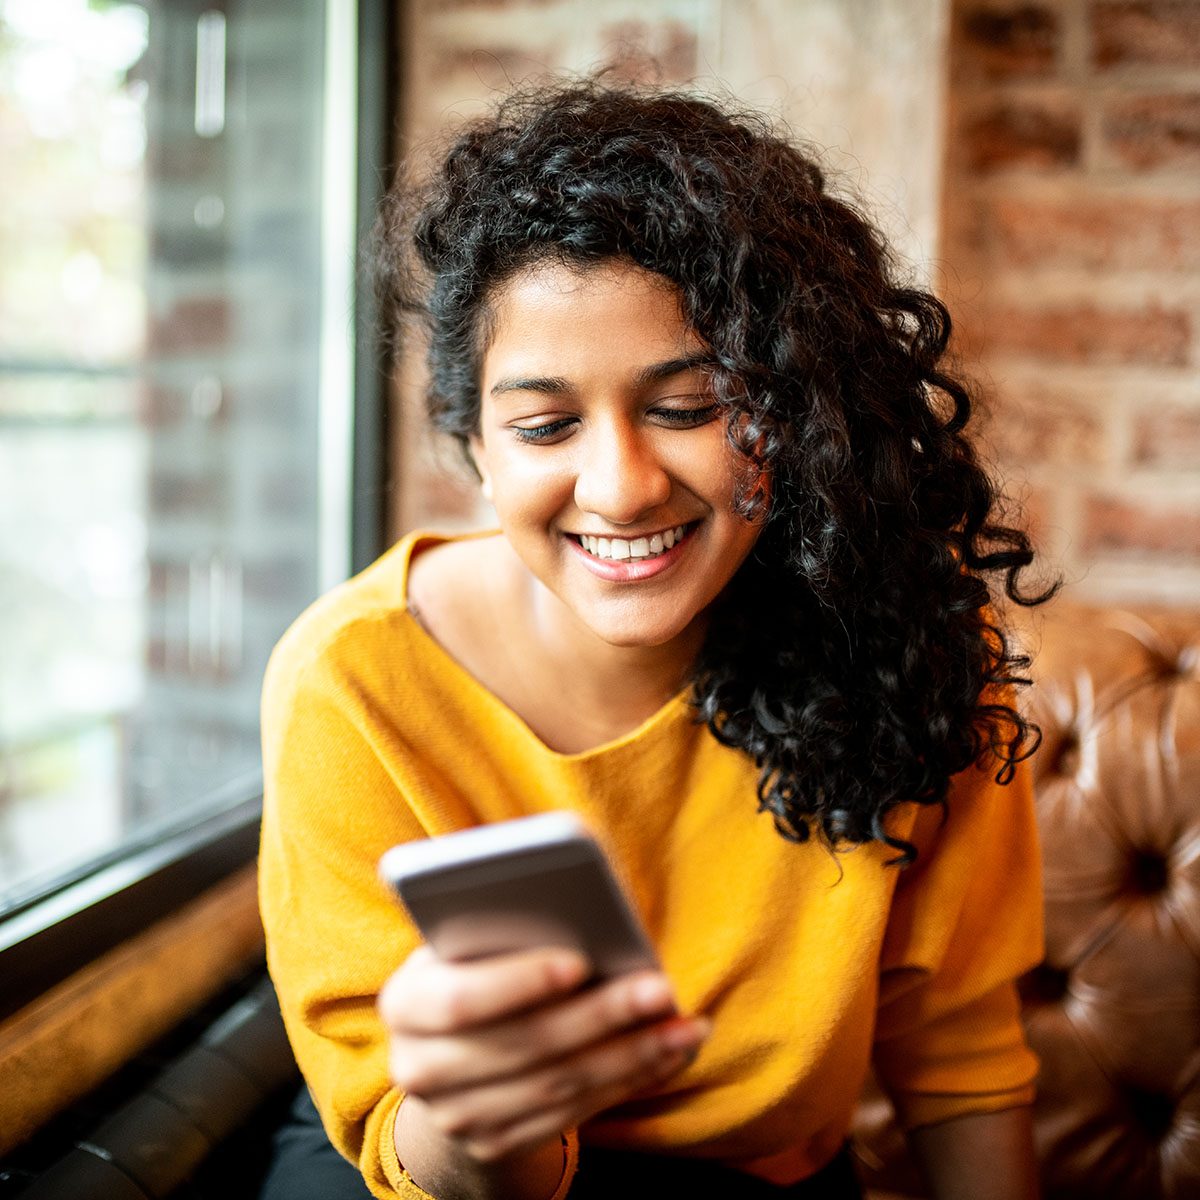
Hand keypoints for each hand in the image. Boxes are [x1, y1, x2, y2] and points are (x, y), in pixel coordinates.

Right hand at [378, 945, 707, 1164]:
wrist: (451, 1045)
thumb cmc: (476, 960)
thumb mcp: (472, 937)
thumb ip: (506, 924)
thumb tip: (581, 904)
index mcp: (405, 1002)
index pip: (460, 1000)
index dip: (519, 982)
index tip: (580, 960)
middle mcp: (419, 1067)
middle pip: (523, 1046)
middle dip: (600, 1016)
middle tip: (661, 987)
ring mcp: (456, 1115)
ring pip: (557, 1086)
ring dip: (632, 1054)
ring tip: (685, 1023)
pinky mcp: (495, 1143)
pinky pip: (572, 1114)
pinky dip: (628, 1081)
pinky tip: (669, 1051)